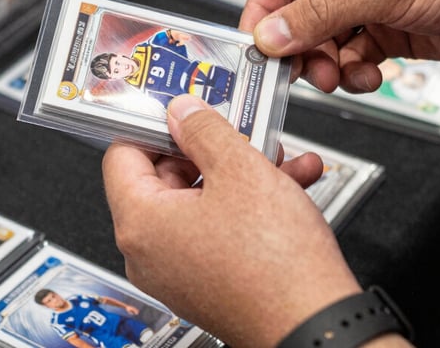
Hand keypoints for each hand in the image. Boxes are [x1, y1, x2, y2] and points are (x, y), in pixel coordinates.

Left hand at [102, 94, 361, 346]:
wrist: (317, 326)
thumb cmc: (277, 268)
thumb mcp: (240, 170)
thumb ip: (204, 130)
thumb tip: (182, 112)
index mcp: (140, 223)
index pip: (123, 154)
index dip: (155, 125)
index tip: (181, 113)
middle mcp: (149, 252)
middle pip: (164, 176)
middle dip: (208, 149)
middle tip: (238, 133)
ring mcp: (177, 270)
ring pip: (199, 201)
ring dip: (238, 173)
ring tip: (276, 158)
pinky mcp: (206, 281)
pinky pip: (216, 228)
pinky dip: (247, 204)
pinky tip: (288, 184)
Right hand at [240, 0, 439, 93]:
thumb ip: (320, 13)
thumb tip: (270, 33)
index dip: (262, 8)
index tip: (255, 44)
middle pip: (298, 11)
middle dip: (298, 45)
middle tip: (300, 71)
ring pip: (322, 38)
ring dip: (325, 63)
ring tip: (339, 76)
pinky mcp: (387, 29)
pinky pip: (350, 56)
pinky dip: (353, 72)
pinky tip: (370, 75)